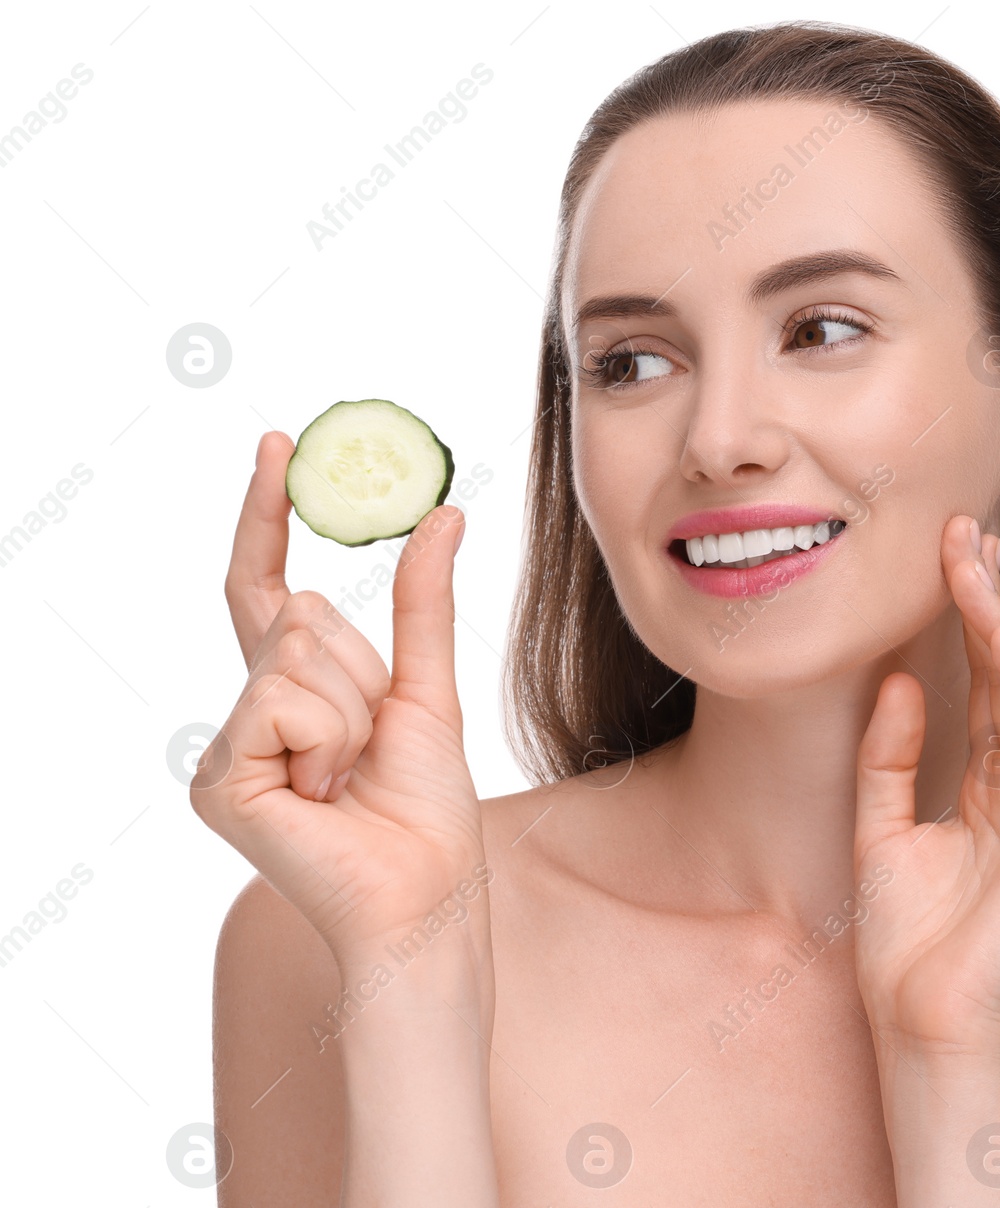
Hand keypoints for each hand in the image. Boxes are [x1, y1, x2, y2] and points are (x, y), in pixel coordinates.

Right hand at [191, 432, 489, 972]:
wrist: (426, 891)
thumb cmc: (427, 806)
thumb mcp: (430, 688)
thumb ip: (423, 604)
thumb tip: (443, 514)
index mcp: (297, 688)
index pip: (268, 585)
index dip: (267, 515)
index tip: (279, 445)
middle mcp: (252, 711)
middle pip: (301, 614)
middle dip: (363, 669)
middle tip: (372, 743)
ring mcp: (230, 747)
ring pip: (296, 654)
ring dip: (352, 711)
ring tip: (351, 777)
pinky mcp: (220, 780)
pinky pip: (282, 702)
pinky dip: (328, 740)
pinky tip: (326, 796)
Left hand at [853, 515, 999, 1065]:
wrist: (920, 1026)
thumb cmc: (904, 943)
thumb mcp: (878, 829)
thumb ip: (890, 756)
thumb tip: (901, 677)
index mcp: (989, 789)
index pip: (987, 685)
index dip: (969, 618)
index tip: (945, 553)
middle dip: (991, 602)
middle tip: (964, 533)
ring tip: (974, 570)